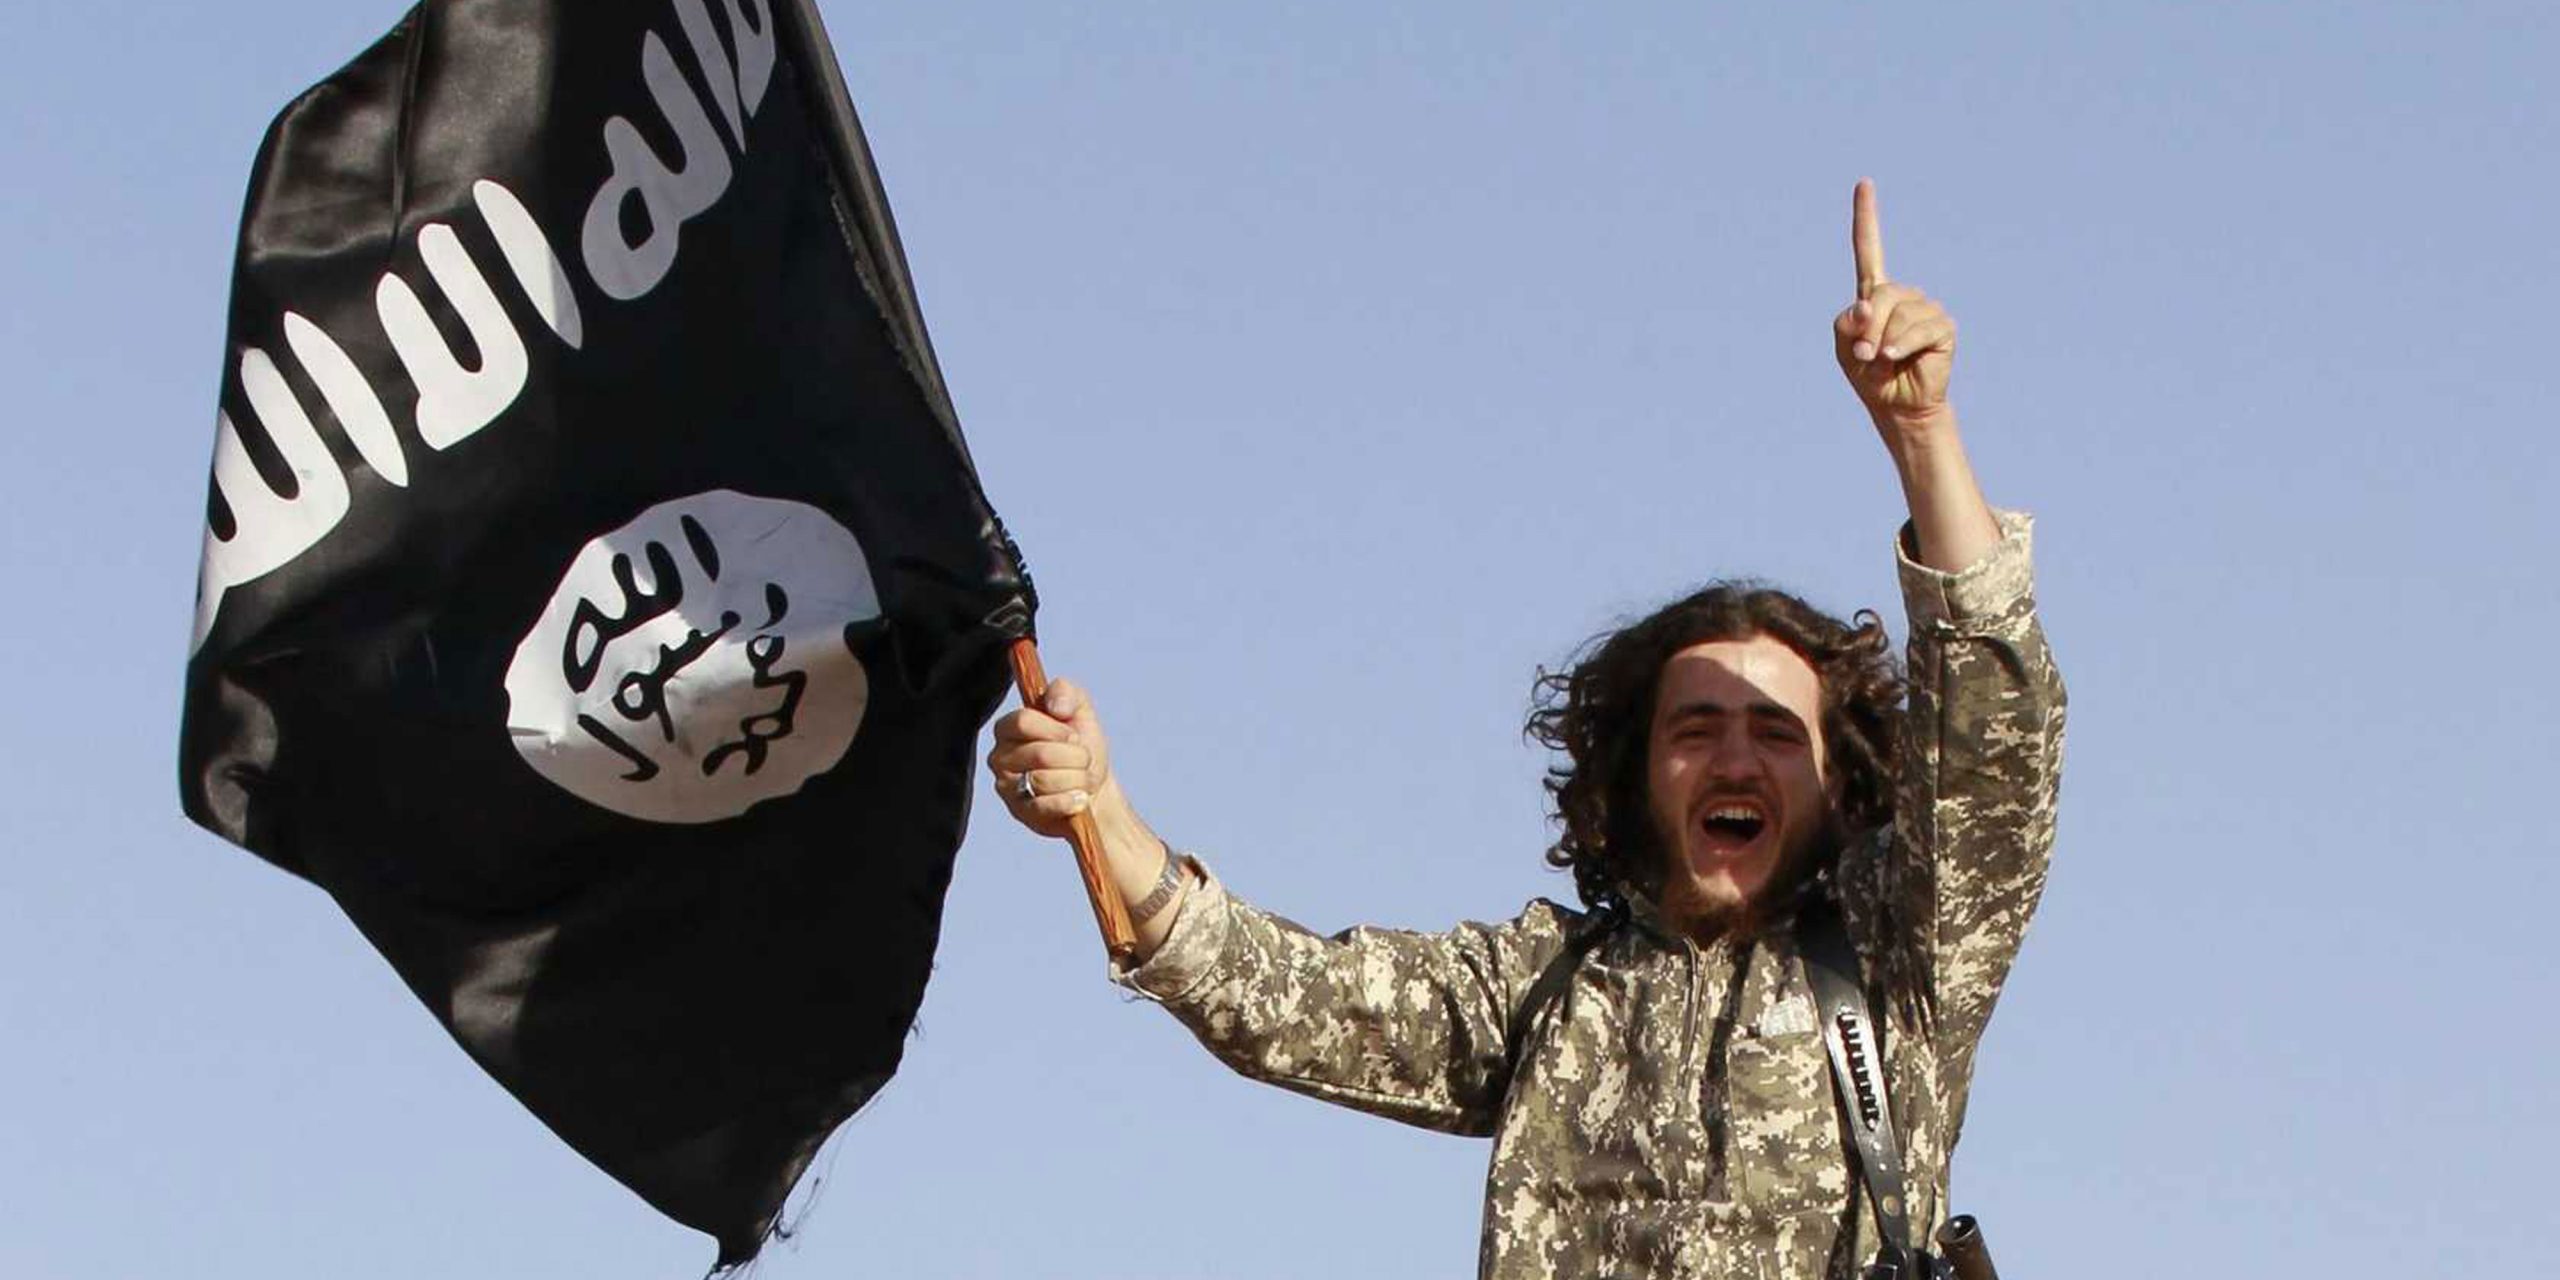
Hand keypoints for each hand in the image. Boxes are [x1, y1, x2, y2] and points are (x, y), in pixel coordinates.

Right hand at [987, 679, 1112, 838]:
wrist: (1095, 787)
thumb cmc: (1081, 747)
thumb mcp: (1080, 710)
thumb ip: (1065, 692)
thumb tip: (1054, 705)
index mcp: (1008, 728)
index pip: (1022, 722)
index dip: (1055, 730)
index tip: (1073, 735)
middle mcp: (1000, 757)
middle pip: (1039, 753)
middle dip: (1074, 757)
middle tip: (1083, 759)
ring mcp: (1007, 787)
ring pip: (1044, 780)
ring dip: (1076, 778)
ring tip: (1082, 778)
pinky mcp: (1020, 812)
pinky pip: (1045, 806)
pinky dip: (1070, 800)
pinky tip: (1080, 797)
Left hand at [1832, 178, 1956, 439]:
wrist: (1897, 405)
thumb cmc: (1869, 375)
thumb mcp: (1844, 348)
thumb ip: (1847, 323)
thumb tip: (1869, 305)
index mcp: (1875, 293)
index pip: (1869, 249)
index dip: (1866, 217)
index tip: (1864, 183)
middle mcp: (1903, 294)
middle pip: (1879, 294)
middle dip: (1867, 327)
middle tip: (1865, 355)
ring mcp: (1925, 308)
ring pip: (1898, 313)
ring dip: (1883, 342)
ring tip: (1885, 360)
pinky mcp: (1943, 326)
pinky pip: (1917, 329)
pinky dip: (1901, 346)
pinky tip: (1898, 358)